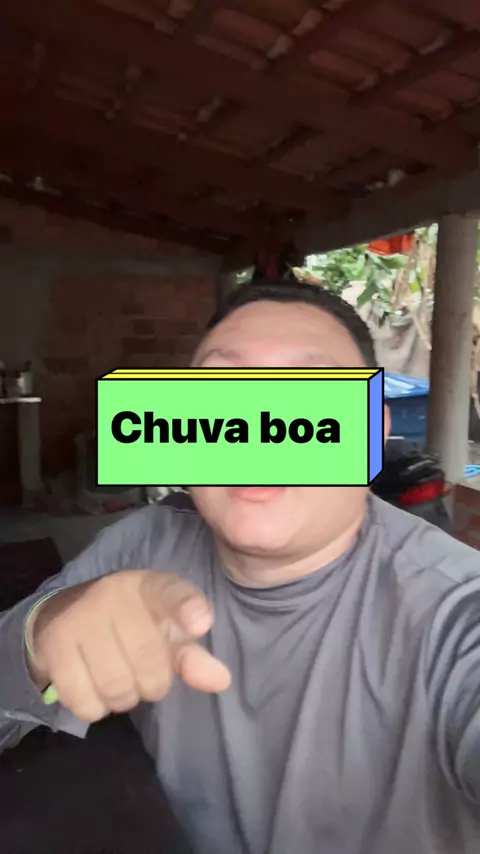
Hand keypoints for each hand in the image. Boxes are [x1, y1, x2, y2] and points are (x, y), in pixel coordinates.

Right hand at [28, 570, 230, 721]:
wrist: (63, 616)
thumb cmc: (127, 625)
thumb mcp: (163, 632)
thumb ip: (191, 656)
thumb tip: (221, 680)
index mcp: (148, 586)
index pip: (171, 593)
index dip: (188, 608)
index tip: (201, 624)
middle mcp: (113, 594)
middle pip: (149, 663)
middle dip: (153, 684)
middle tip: (142, 674)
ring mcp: (80, 617)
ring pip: (117, 687)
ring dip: (124, 698)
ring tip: (118, 680)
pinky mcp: (53, 644)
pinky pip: (86, 701)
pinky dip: (95, 707)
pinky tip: (93, 687)